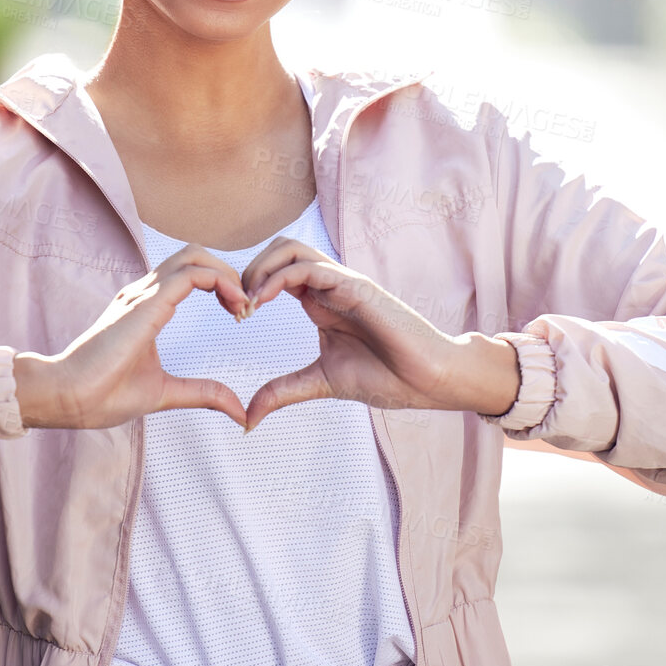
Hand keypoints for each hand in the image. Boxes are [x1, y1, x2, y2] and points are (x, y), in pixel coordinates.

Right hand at [14, 245, 252, 429]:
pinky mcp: (145, 304)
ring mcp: (143, 294)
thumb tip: (239, 412)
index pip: (190, 272)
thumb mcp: (166, 392)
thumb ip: (202, 394)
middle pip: (194, 254)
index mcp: (146, 306)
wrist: (68, 397)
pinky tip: (234, 306)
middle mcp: (144, 293)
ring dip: (227, 274)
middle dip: (228, 272)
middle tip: (245, 307)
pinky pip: (192, 274)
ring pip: (194, 255)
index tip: (239, 315)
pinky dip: (221, 282)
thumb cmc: (104, 394)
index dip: (222, 284)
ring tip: (241, 305)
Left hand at [237, 237, 516, 432]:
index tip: (236, 316)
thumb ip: (284, 391)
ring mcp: (343, 282)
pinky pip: (309, 268)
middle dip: (249, 270)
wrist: (429, 379)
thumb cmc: (387, 377)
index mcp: (320, 301)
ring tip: (248, 303)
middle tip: (237, 307)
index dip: (249, 285)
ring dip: (259, 269)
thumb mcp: (321, 383)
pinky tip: (262, 302)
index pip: (276, 271)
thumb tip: (247, 417)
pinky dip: (277, 278)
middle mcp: (330, 285)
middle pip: (279, 249)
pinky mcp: (355, 287)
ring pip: (290, 248)